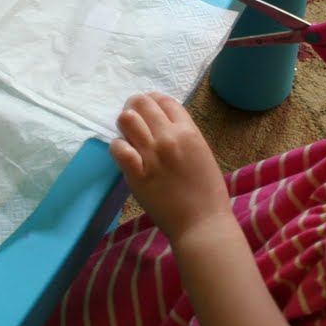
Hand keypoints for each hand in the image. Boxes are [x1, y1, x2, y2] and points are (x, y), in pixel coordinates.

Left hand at [109, 93, 229, 243]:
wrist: (201, 225)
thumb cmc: (208, 193)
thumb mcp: (203, 154)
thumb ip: (184, 136)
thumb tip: (164, 125)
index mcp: (189, 132)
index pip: (165, 101)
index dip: (154, 100)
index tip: (149, 107)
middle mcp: (169, 138)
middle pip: (142, 104)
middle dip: (135, 106)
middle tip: (133, 117)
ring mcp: (151, 155)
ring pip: (127, 120)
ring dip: (125, 124)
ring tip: (128, 134)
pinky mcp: (136, 174)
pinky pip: (117, 147)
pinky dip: (118, 147)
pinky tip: (124, 154)